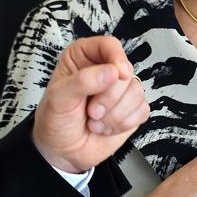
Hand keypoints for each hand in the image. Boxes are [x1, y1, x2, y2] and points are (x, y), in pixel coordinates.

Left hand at [32, 36, 150, 173]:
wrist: (61, 151)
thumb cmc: (55, 120)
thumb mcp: (59, 98)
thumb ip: (83, 81)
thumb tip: (113, 71)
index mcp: (84, 57)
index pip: (109, 45)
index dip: (116, 57)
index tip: (118, 74)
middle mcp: (104, 70)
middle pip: (126, 73)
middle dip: (109, 98)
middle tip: (91, 111)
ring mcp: (119, 91)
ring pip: (136, 92)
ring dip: (115, 114)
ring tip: (95, 121)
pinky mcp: (130, 110)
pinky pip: (142, 110)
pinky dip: (123, 123)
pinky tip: (106, 128)